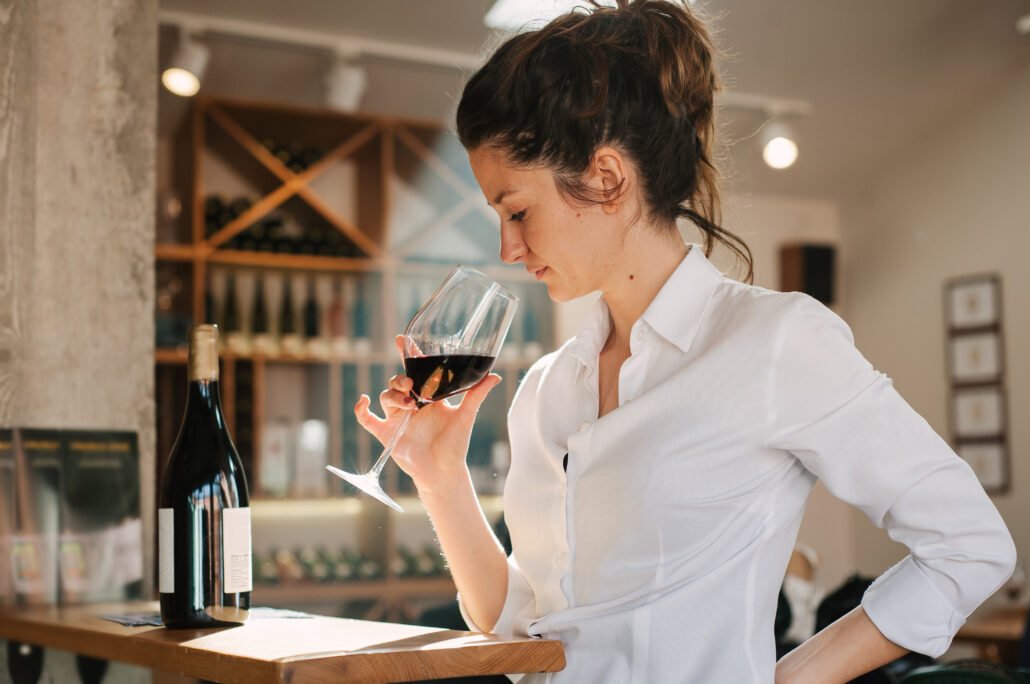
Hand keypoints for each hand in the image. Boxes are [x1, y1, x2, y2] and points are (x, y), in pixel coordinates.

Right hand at [354, 335, 500, 491]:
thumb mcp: (466, 416)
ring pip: (386, 396)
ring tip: (409, 405)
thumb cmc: (455, 445)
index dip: (408, 353)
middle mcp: (411, 404)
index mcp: (428, 396)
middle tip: (411, 385)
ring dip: (393, 395)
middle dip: (400, 379)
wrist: (444, 472)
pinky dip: (361, 410)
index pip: (415, 370)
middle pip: (398, 381)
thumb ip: (476, 395)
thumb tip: (495, 376)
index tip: (403, 339)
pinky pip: (367, 419)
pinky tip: (364, 400)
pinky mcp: (386, 433)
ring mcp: (397, 419)